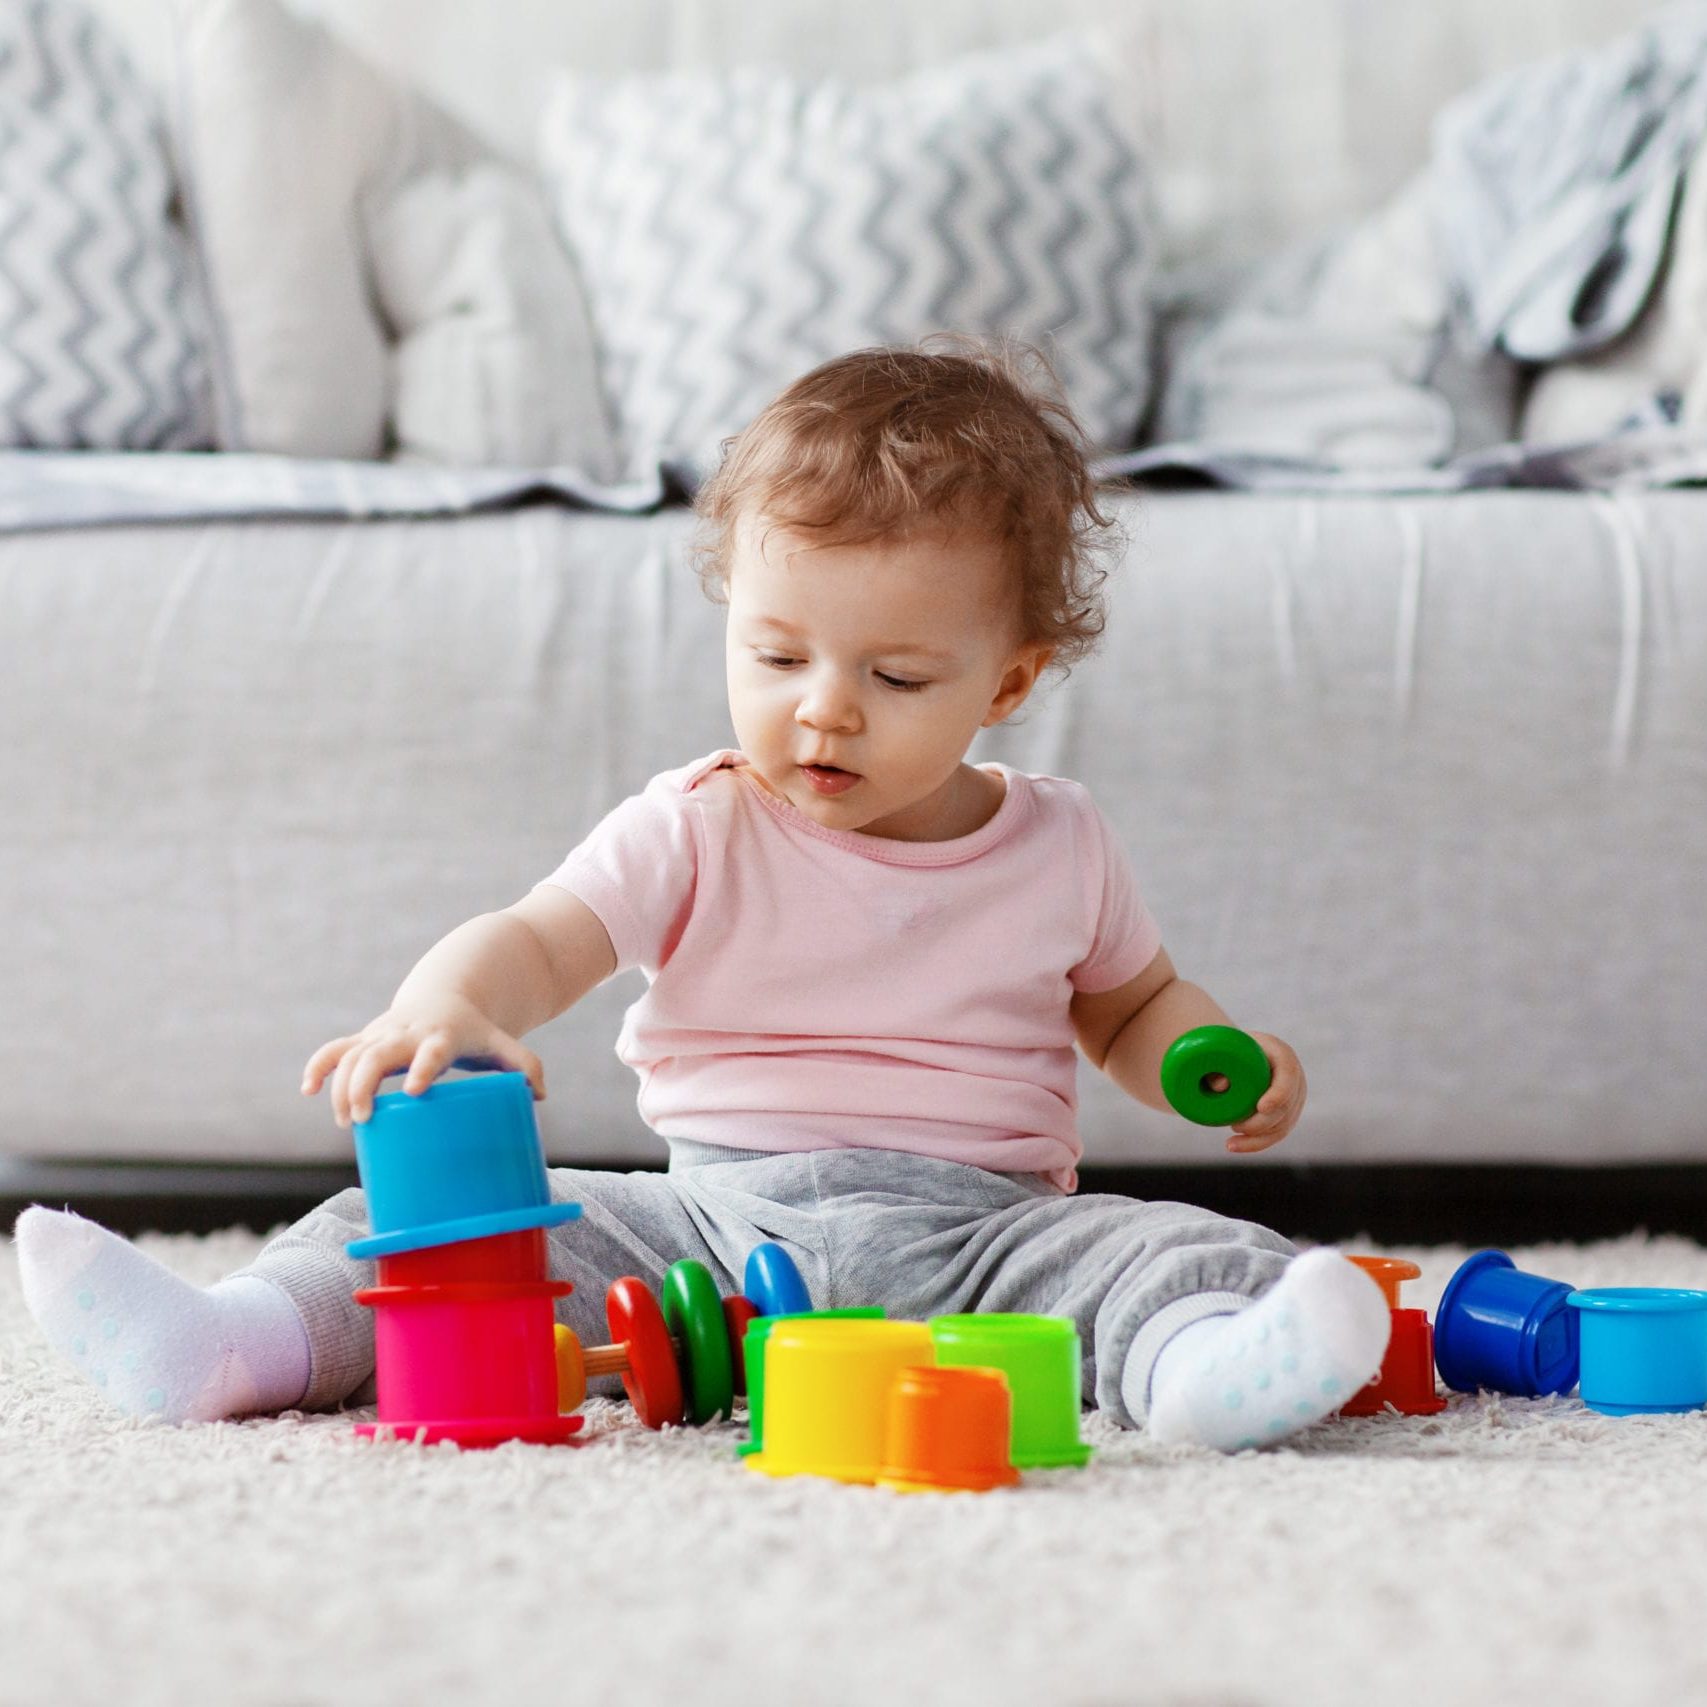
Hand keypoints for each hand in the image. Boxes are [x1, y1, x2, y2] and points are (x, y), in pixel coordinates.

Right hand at [301, 994, 544, 1127]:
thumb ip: (526, 1066)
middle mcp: (406, 1034)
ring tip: (347, 1121)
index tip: (415, 1092)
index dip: (423, 1068)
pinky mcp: (366, 1039)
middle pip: (377, 1054)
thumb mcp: (502, 1044)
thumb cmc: (475, 1031)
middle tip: (362, 1119)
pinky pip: (335, 1050)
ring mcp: (382, 1035)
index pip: (431, 1051)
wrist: (446, 998)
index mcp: (440, 1035)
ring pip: (351, 1055)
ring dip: (341, 1087)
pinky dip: (318, 1066)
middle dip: (364, 1084)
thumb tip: (539, 1095)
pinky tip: (308, 1090)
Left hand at [1225, 1032, 1304, 1154]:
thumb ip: (1217, 1065)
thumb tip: (1220, 1086)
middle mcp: (1294, 1077)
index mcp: (1281, 1054)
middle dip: (1261, 1123)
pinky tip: (1236, 1146)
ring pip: (1283, 1125)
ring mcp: (1294, 1098)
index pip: (1288, 1074)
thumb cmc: (1228, 1049)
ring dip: (1257, 1137)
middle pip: (1286, 1106)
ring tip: (1231, 1141)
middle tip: (1235, 1126)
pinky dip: (1256, 1143)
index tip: (1261, 1107)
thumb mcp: (1221, 1050)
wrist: (1237, 1052)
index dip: (1278, 1093)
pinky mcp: (1287, 1114)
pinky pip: (1276, 1134)